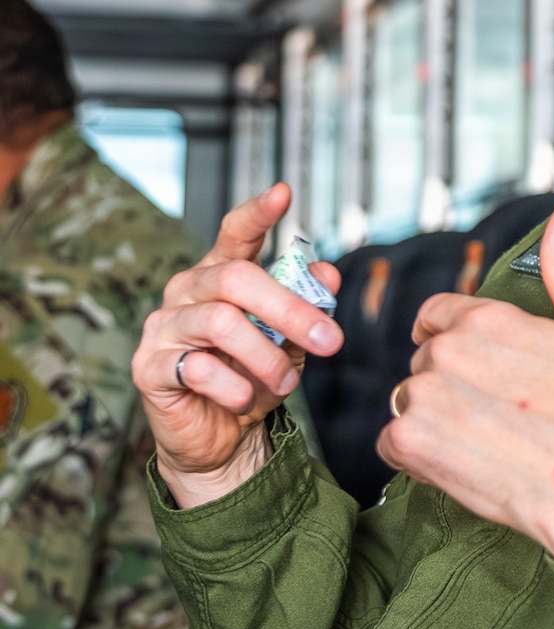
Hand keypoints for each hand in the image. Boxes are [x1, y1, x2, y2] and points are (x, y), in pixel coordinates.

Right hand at [137, 185, 344, 507]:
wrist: (222, 436)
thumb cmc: (256, 375)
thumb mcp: (292, 339)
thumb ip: (306, 304)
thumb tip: (327, 273)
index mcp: (222, 274)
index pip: (235, 233)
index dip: (257, 213)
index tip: (284, 192)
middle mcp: (187, 291)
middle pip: (236, 279)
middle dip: (290, 309)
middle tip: (330, 341)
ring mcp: (163, 326)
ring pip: (221, 323)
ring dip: (266, 356)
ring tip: (287, 382)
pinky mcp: (148, 367)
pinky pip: (199, 368)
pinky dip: (235, 386)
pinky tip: (244, 399)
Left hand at [379, 200, 553, 560]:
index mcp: (487, 318)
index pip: (436, 314)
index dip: (458, 340)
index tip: (485, 369)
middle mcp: (447, 351)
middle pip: (424, 360)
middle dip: (451, 382)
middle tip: (499, 412)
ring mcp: (424, 397)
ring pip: (409, 400)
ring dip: (434, 418)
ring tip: (485, 439)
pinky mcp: (410, 443)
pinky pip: (393, 442)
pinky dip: (419, 454)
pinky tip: (463, 461)